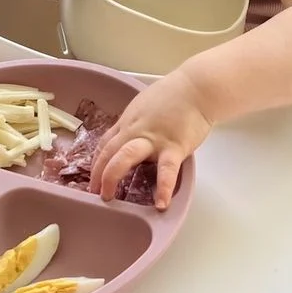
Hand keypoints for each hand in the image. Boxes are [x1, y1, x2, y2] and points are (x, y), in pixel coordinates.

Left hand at [90, 70, 211, 210]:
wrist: (198, 87)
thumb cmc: (176, 94)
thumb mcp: (145, 105)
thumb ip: (137, 122)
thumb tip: (132, 136)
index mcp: (129, 122)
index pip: (106, 144)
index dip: (97, 162)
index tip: (93, 176)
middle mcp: (136, 131)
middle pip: (108, 152)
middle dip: (98, 174)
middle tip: (95, 192)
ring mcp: (154, 139)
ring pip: (125, 157)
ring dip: (112, 177)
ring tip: (108, 198)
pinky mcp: (174, 147)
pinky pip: (166, 170)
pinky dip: (162, 188)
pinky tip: (160, 204)